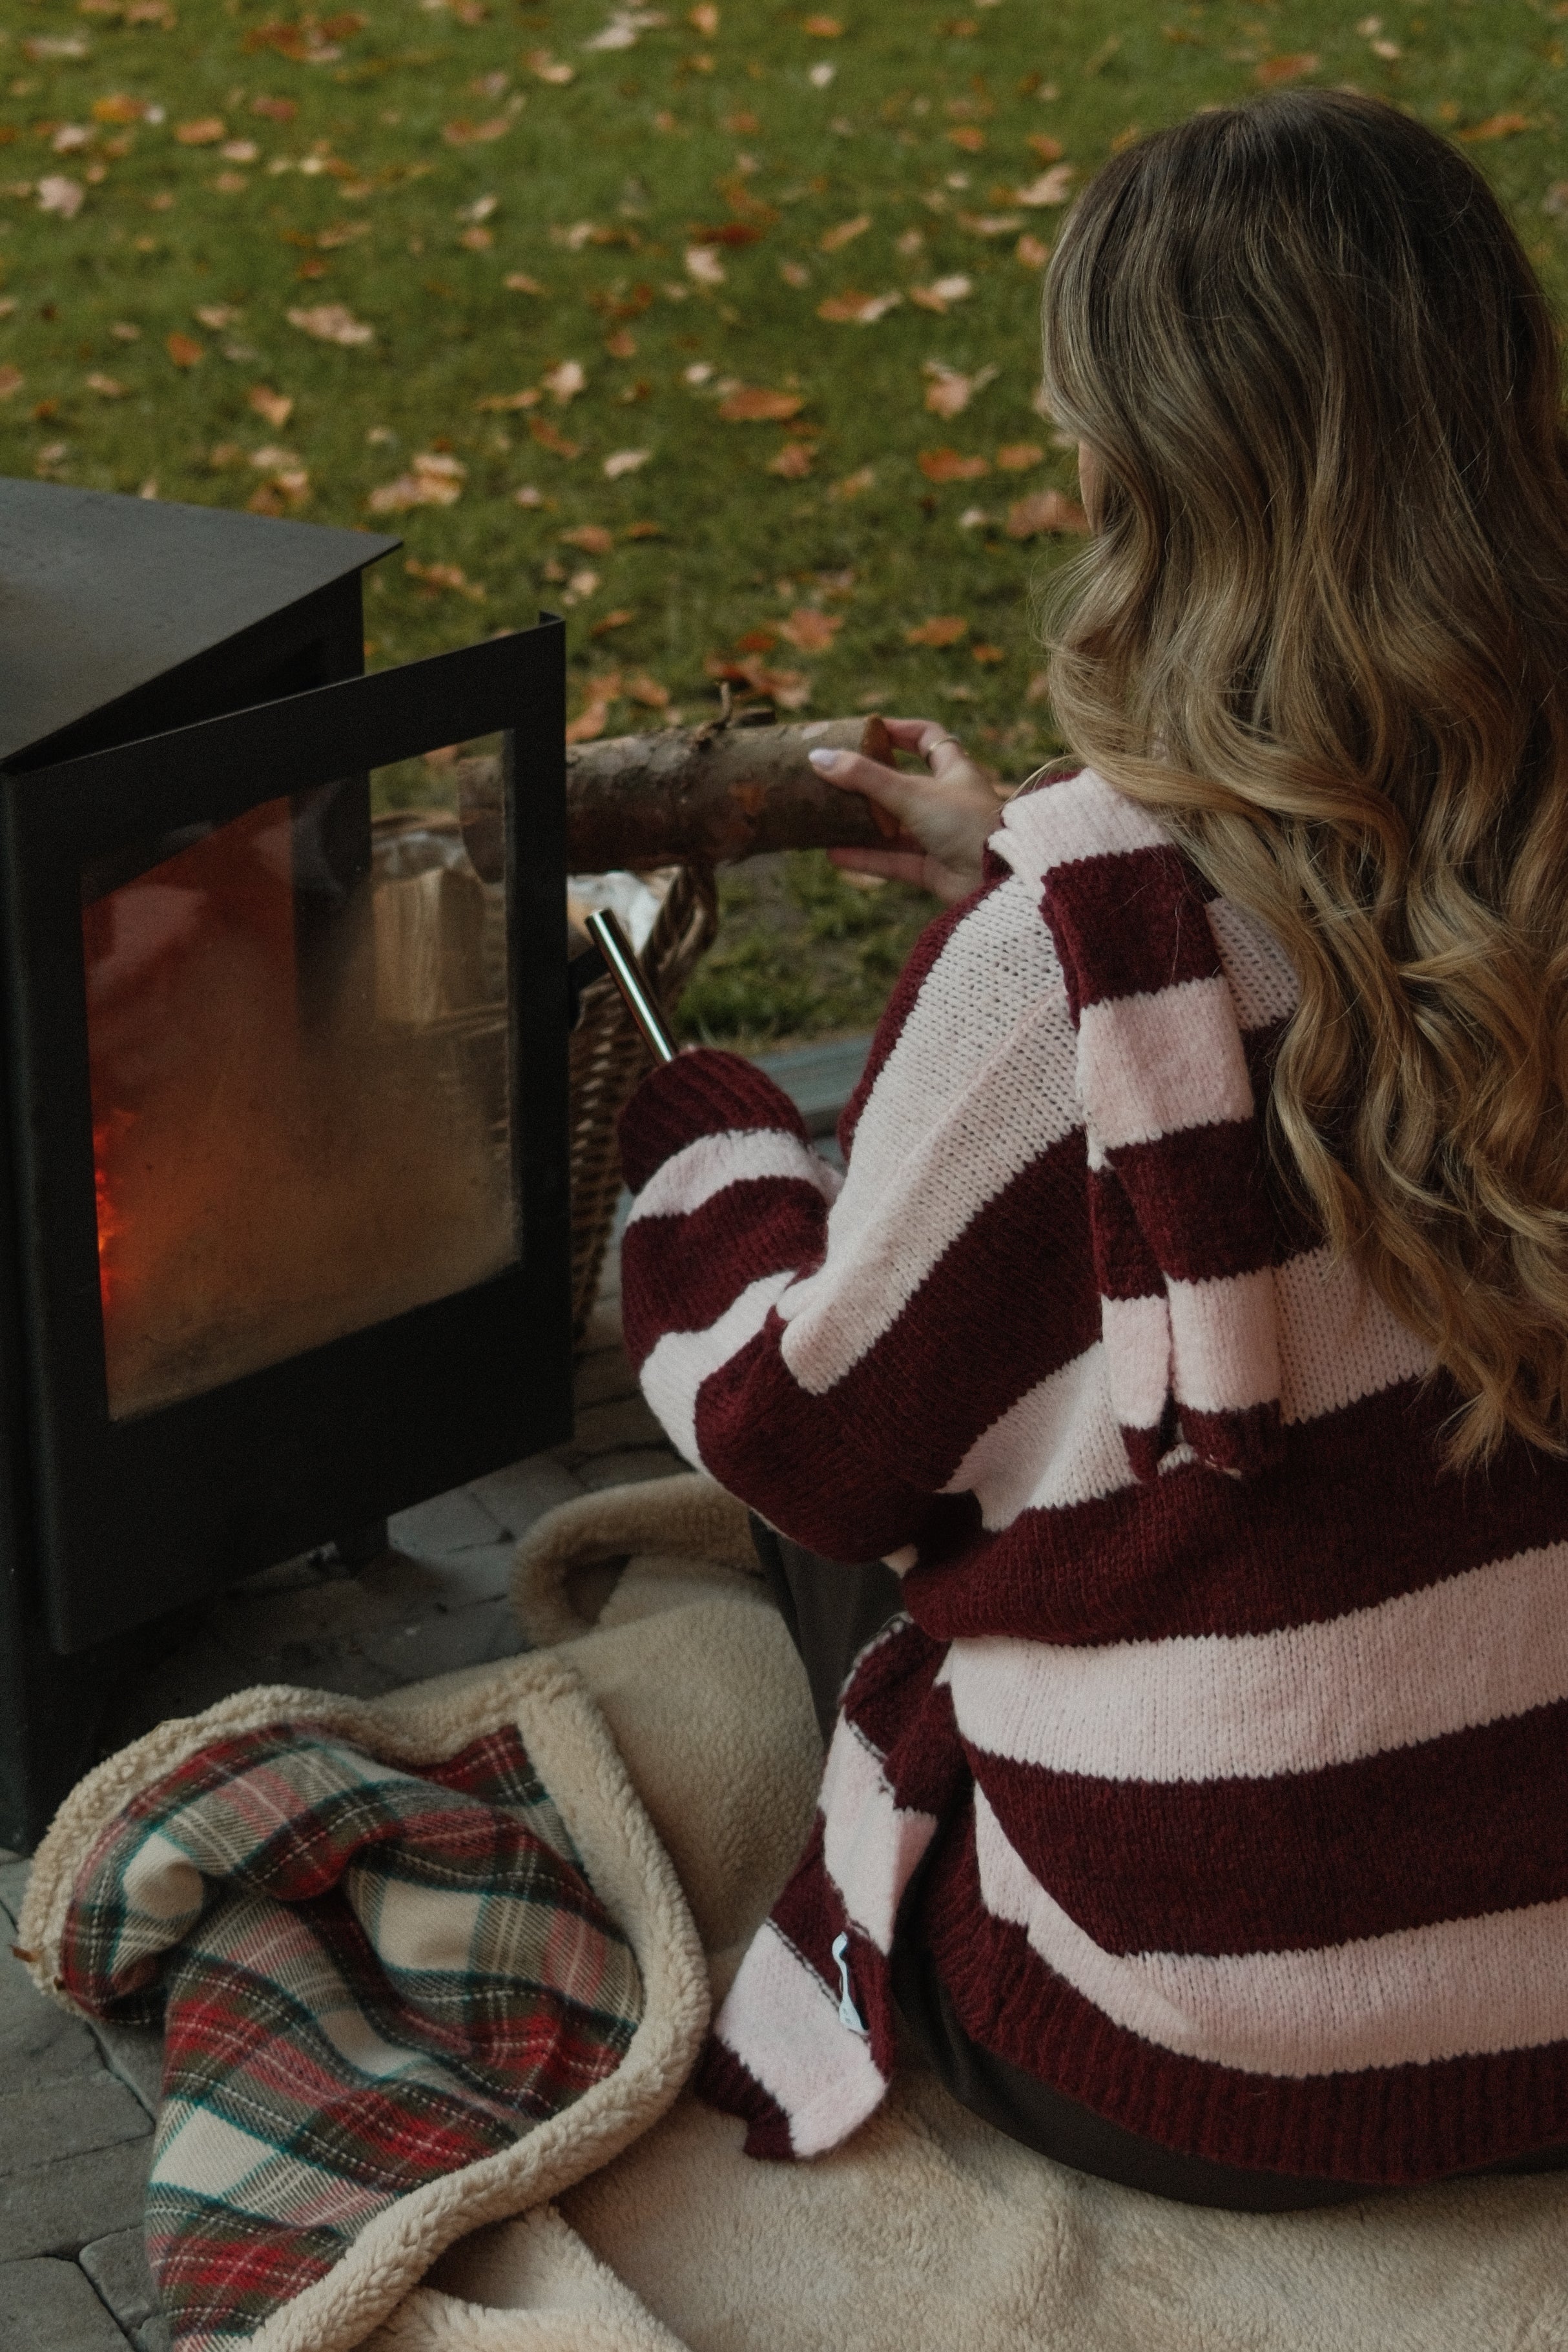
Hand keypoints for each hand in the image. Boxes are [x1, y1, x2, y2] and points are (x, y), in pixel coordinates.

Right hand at [808, 718, 1006, 905]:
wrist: (998, 878)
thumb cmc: (964, 823)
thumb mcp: (911, 792)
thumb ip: (864, 777)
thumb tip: (817, 757)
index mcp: (955, 771)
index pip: (928, 739)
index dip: (899, 732)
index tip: (867, 731)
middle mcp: (949, 802)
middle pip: (903, 784)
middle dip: (869, 782)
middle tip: (836, 776)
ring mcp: (941, 837)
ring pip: (895, 827)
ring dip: (863, 823)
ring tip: (828, 818)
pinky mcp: (935, 870)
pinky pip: (894, 861)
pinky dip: (867, 858)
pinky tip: (835, 854)